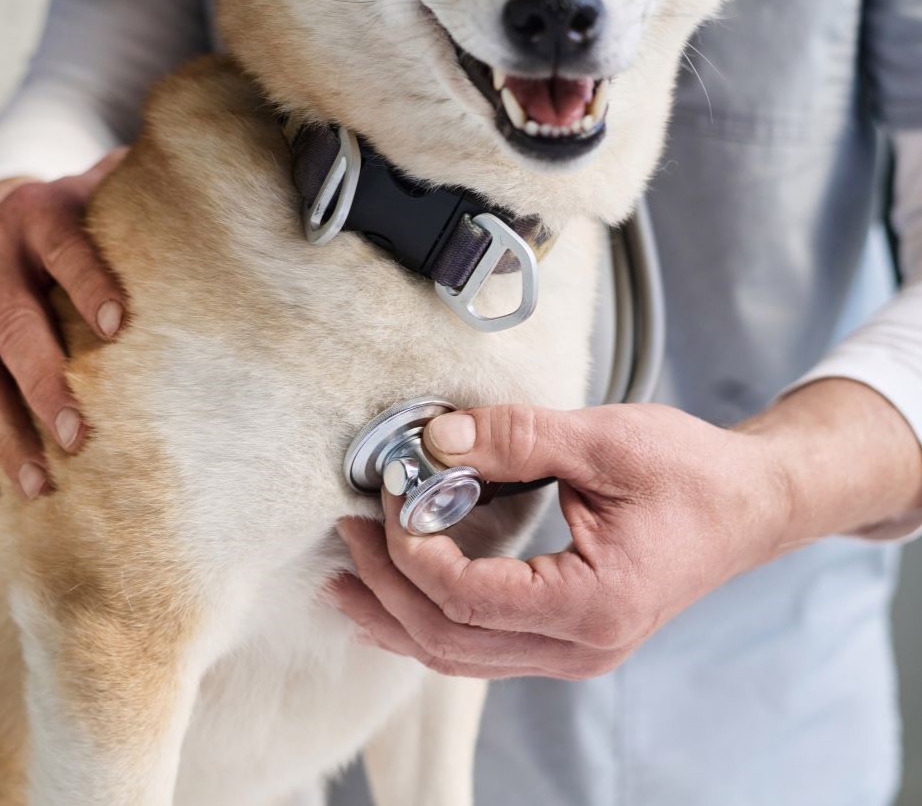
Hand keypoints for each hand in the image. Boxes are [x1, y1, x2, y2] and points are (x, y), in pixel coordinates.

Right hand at [0, 149, 127, 514]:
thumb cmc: (64, 219)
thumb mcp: (93, 193)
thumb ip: (136, 191)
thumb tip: (215, 171)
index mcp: (37, 218)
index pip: (67, 248)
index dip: (89, 280)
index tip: (119, 323)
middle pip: (11, 325)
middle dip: (44, 382)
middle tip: (80, 436)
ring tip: (38, 483)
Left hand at [332, 402, 790, 679]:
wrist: (750, 505)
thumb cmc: (693, 474)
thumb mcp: (604, 440)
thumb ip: (515, 438)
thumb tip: (433, 440)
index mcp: (593, 604)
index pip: (467, 597)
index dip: (412, 548)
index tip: (389, 494)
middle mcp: (581, 648)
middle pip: (450, 640)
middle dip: (387, 587)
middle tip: (347, 534)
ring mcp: (574, 653)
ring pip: (459, 657)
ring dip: (396, 616)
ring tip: (348, 579)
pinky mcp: (568, 639)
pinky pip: (481, 648)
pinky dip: (430, 623)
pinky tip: (399, 597)